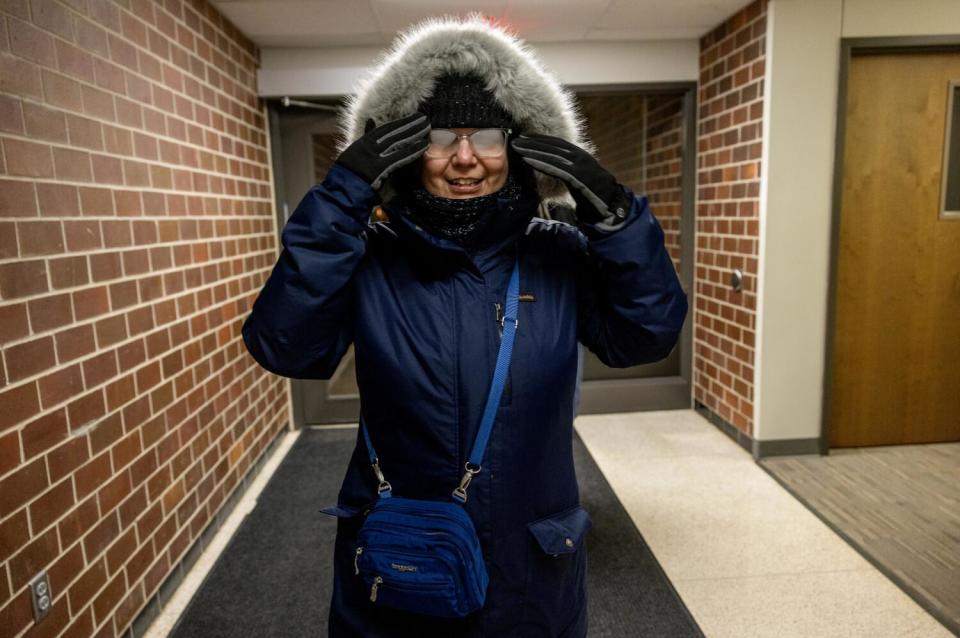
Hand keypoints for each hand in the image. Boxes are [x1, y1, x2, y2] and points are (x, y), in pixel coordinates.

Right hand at [336, 113, 429, 189]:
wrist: (341, 193)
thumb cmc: (348, 177)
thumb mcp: (354, 154)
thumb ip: (365, 139)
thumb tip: (371, 121)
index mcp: (361, 143)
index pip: (383, 129)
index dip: (399, 123)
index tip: (412, 117)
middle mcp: (367, 147)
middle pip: (392, 132)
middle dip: (409, 124)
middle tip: (424, 118)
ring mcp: (372, 157)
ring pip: (397, 141)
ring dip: (413, 133)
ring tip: (426, 127)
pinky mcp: (378, 168)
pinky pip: (398, 157)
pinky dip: (412, 151)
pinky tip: (423, 146)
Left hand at [511, 134, 626, 223]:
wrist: (609, 205)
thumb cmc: (593, 195)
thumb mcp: (579, 178)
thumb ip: (567, 171)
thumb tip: (553, 169)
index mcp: (580, 155)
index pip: (557, 143)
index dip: (540, 139)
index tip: (525, 136)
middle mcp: (580, 156)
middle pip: (552, 145)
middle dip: (533, 142)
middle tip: (516, 139)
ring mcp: (579, 165)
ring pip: (551, 154)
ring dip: (532, 150)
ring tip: (517, 148)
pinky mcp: (577, 176)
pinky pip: (555, 167)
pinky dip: (540, 163)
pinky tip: (527, 160)